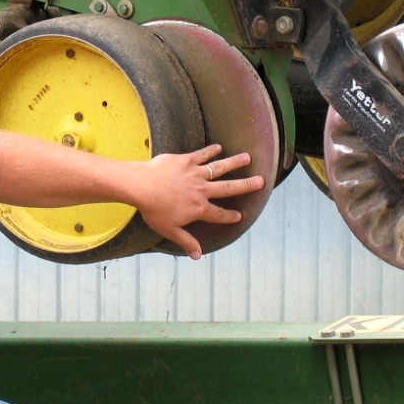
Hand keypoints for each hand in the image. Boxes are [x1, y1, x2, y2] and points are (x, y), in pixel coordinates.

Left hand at [136, 143, 264, 259]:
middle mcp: (202, 190)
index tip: (240, 216)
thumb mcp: (169, 230)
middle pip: (228, 188)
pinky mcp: (186, 161)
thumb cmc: (154, 210)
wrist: (142, 186)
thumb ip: (186, 241)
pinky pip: (202, 155)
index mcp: (199, 208)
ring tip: (248, 158)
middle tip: (261, 181)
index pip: (219, 214)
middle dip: (246, 185)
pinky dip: (211, 151)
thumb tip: (197, 256)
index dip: (230, 216)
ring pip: (220, 168)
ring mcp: (195, 174)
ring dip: (235, 163)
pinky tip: (219, 147)